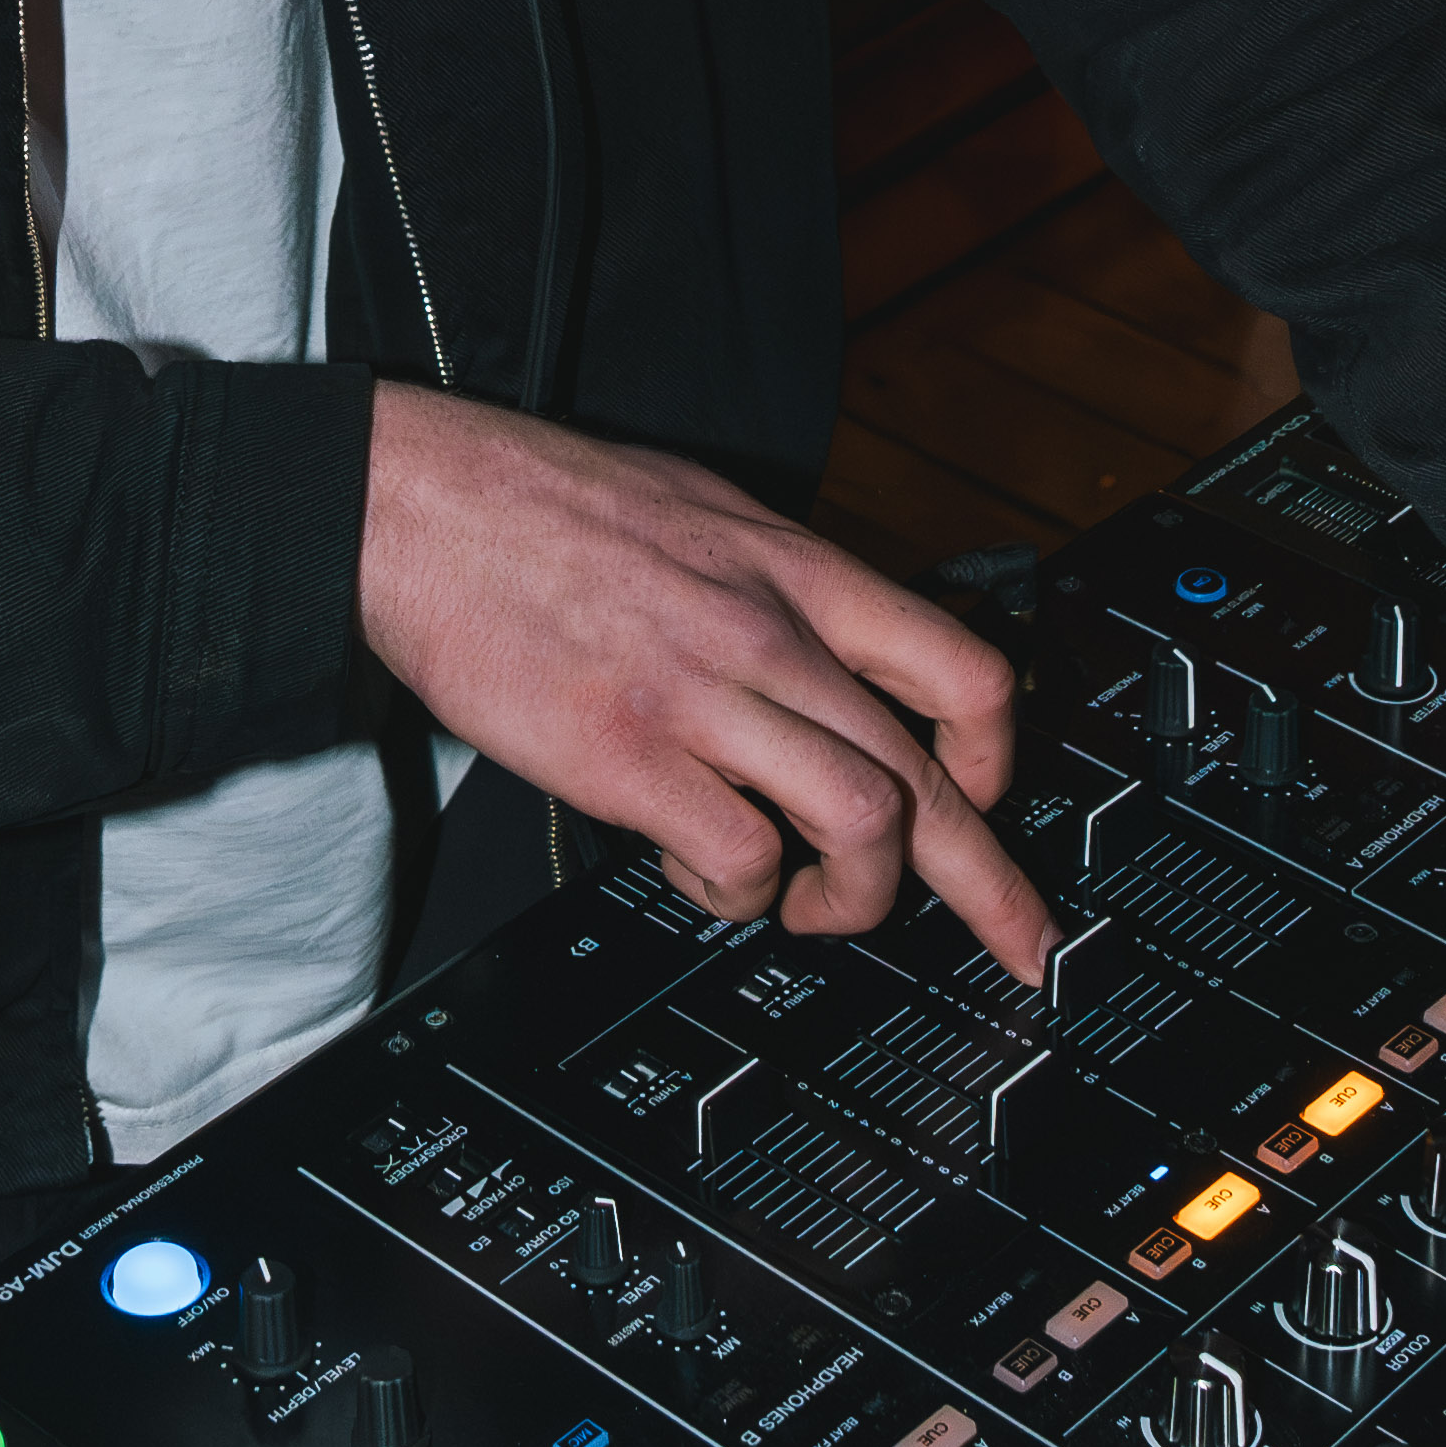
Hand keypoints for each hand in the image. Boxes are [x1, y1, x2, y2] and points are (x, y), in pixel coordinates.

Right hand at [358, 383, 1049, 981]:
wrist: (422, 504)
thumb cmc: (542, 503)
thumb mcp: (703, 510)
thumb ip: (777, 588)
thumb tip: (825, 655)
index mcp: (796, 569)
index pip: (957, 667)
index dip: (997, 756)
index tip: (995, 805)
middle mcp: (772, 632)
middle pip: (928, 775)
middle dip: (989, 882)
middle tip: (1023, 943)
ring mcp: (707, 696)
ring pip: (865, 822)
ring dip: (858, 894)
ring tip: (814, 904)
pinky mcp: (632, 756)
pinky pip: (741, 858)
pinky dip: (741, 891)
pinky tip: (706, 873)